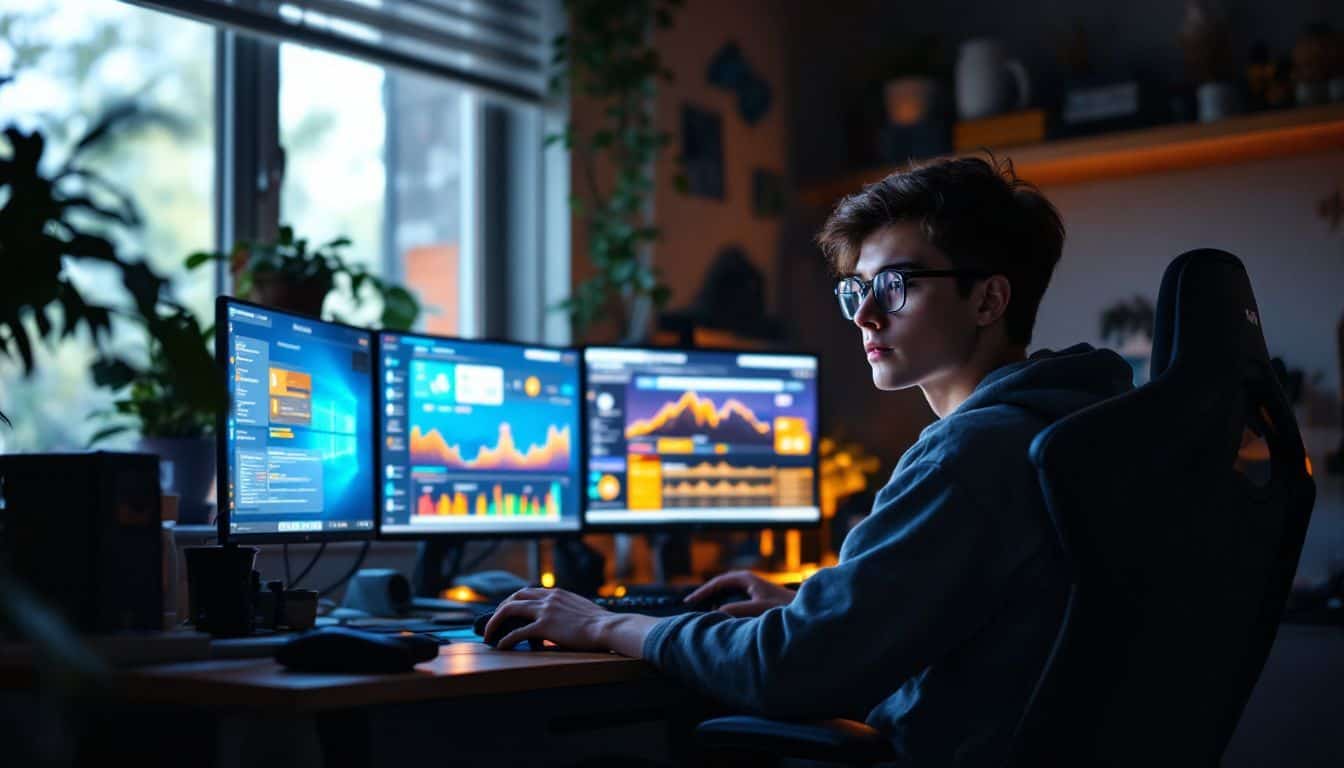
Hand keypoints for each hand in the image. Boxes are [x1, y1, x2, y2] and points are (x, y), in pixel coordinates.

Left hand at [482, 588, 658, 656]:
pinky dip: (506, 639)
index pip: (527, 592)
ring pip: (510, 610)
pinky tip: (501, 646)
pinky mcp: (545, 626)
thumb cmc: (600, 624)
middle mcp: (548, 597)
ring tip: (489, 635)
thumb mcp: (580, 609)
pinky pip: (518, 632)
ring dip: (495, 622)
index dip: (513, 602)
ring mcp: (545, 610)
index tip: (506, 612)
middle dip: (499, 609)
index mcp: (556, 593)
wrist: (608, 627)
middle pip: (514, 597)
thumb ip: (567, 610)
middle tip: (493, 623)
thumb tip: (561, 621)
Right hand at [684, 571, 795, 617]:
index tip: (689, 602)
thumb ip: (738, 609)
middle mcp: (747, 580)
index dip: (702, 592)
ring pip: (726, 592)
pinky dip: (724, 605)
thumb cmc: (784, 607)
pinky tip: (721, 615)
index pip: (717, 583)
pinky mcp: (755, 596)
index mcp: (746, 579)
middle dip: (705, 595)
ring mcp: (751, 587)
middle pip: (719, 586)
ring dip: (714, 600)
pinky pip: (733, 598)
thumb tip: (717, 611)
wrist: (803, 608)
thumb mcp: (759, 609)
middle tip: (690, 606)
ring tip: (702, 612)